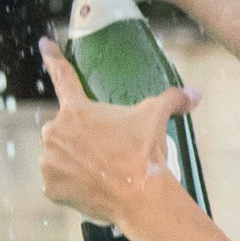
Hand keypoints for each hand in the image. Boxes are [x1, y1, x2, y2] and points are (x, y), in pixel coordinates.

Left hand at [38, 41, 198, 237]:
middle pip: (66, 129)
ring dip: (75, 161)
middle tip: (107, 152)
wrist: (140, 197)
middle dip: (82, 138)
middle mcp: (55, 131)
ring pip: (60, 156)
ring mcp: (49, 161)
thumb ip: (173, 99)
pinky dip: (72, 185)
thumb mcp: (157, 118)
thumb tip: (195, 94)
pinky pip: (58, 183)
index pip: (63, 77)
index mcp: (77, 110)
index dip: (53, 57)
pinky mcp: (50, 188)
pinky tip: (92, 187)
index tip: (44, 43)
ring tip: (102, 172)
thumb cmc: (144, 153)